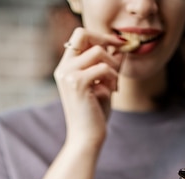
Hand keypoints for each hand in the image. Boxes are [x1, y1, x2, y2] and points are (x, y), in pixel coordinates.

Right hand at [54, 27, 123, 148]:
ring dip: (113, 65)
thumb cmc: (95, 116)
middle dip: (105, 40)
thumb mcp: (104, 86)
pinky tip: (113, 91)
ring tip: (115, 83)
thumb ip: (109, 66)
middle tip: (120, 53)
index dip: (99, 37)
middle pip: (83, 33)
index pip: (80, 36)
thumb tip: (120, 48)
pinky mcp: (77, 83)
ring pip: (98, 51)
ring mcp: (69, 74)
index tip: (117, 45)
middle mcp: (64, 68)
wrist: (86, 139)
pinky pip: (103, 67)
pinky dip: (113, 77)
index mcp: (66, 68)